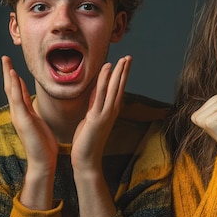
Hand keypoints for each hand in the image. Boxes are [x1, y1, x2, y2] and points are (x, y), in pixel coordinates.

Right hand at [2, 55, 58, 171]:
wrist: (43, 162)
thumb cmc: (44, 145)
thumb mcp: (40, 123)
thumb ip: (35, 113)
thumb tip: (35, 105)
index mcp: (24, 113)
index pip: (17, 92)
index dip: (14, 78)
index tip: (12, 65)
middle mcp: (18, 113)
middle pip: (10, 88)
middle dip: (7, 72)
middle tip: (4, 57)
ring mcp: (18, 116)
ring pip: (11, 90)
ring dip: (8, 74)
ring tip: (5, 60)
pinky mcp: (23, 119)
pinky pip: (17, 99)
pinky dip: (14, 86)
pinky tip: (13, 74)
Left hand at [71, 56, 130, 170]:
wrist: (86, 159)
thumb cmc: (87, 140)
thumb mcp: (90, 117)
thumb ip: (94, 104)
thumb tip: (96, 90)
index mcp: (110, 111)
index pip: (118, 89)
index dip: (121, 76)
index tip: (124, 63)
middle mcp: (112, 110)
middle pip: (120, 86)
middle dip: (124, 71)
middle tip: (129, 57)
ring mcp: (106, 113)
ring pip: (114, 88)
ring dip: (119, 72)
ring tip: (123, 59)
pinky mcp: (97, 116)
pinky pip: (101, 94)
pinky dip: (105, 80)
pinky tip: (107, 69)